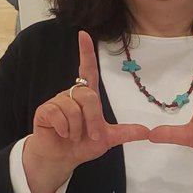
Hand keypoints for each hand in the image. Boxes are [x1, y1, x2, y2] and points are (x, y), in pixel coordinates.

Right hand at [23, 30, 148, 192]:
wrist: (62, 158)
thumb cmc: (82, 144)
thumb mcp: (107, 139)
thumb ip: (126, 133)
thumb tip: (147, 132)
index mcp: (88, 96)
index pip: (88, 69)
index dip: (86, 52)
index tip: (84, 34)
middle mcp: (72, 94)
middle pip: (88, 96)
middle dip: (93, 119)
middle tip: (91, 135)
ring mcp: (57, 102)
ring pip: (72, 107)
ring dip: (78, 128)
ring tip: (74, 136)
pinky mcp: (45, 111)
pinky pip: (58, 114)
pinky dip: (64, 128)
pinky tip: (63, 134)